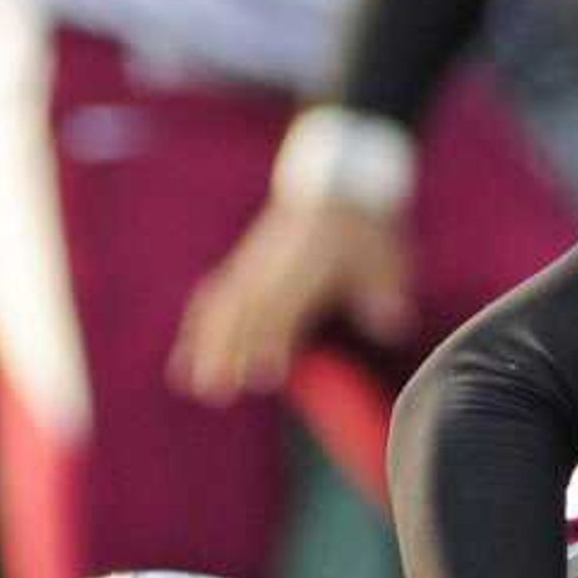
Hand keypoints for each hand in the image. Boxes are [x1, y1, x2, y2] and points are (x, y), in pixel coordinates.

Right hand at [170, 192, 415, 403]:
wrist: (339, 185)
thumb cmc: (365, 230)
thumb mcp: (387, 260)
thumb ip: (385, 294)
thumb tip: (392, 322)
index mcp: (308, 265)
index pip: (285, 307)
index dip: (273, 340)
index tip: (263, 375)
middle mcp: (272, 267)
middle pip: (243, 313)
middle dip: (227, 352)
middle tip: (215, 391)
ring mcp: (252, 266)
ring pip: (221, 307)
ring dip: (203, 346)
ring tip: (190, 384)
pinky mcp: (242, 269)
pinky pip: (212, 299)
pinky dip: (196, 329)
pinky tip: (184, 359)